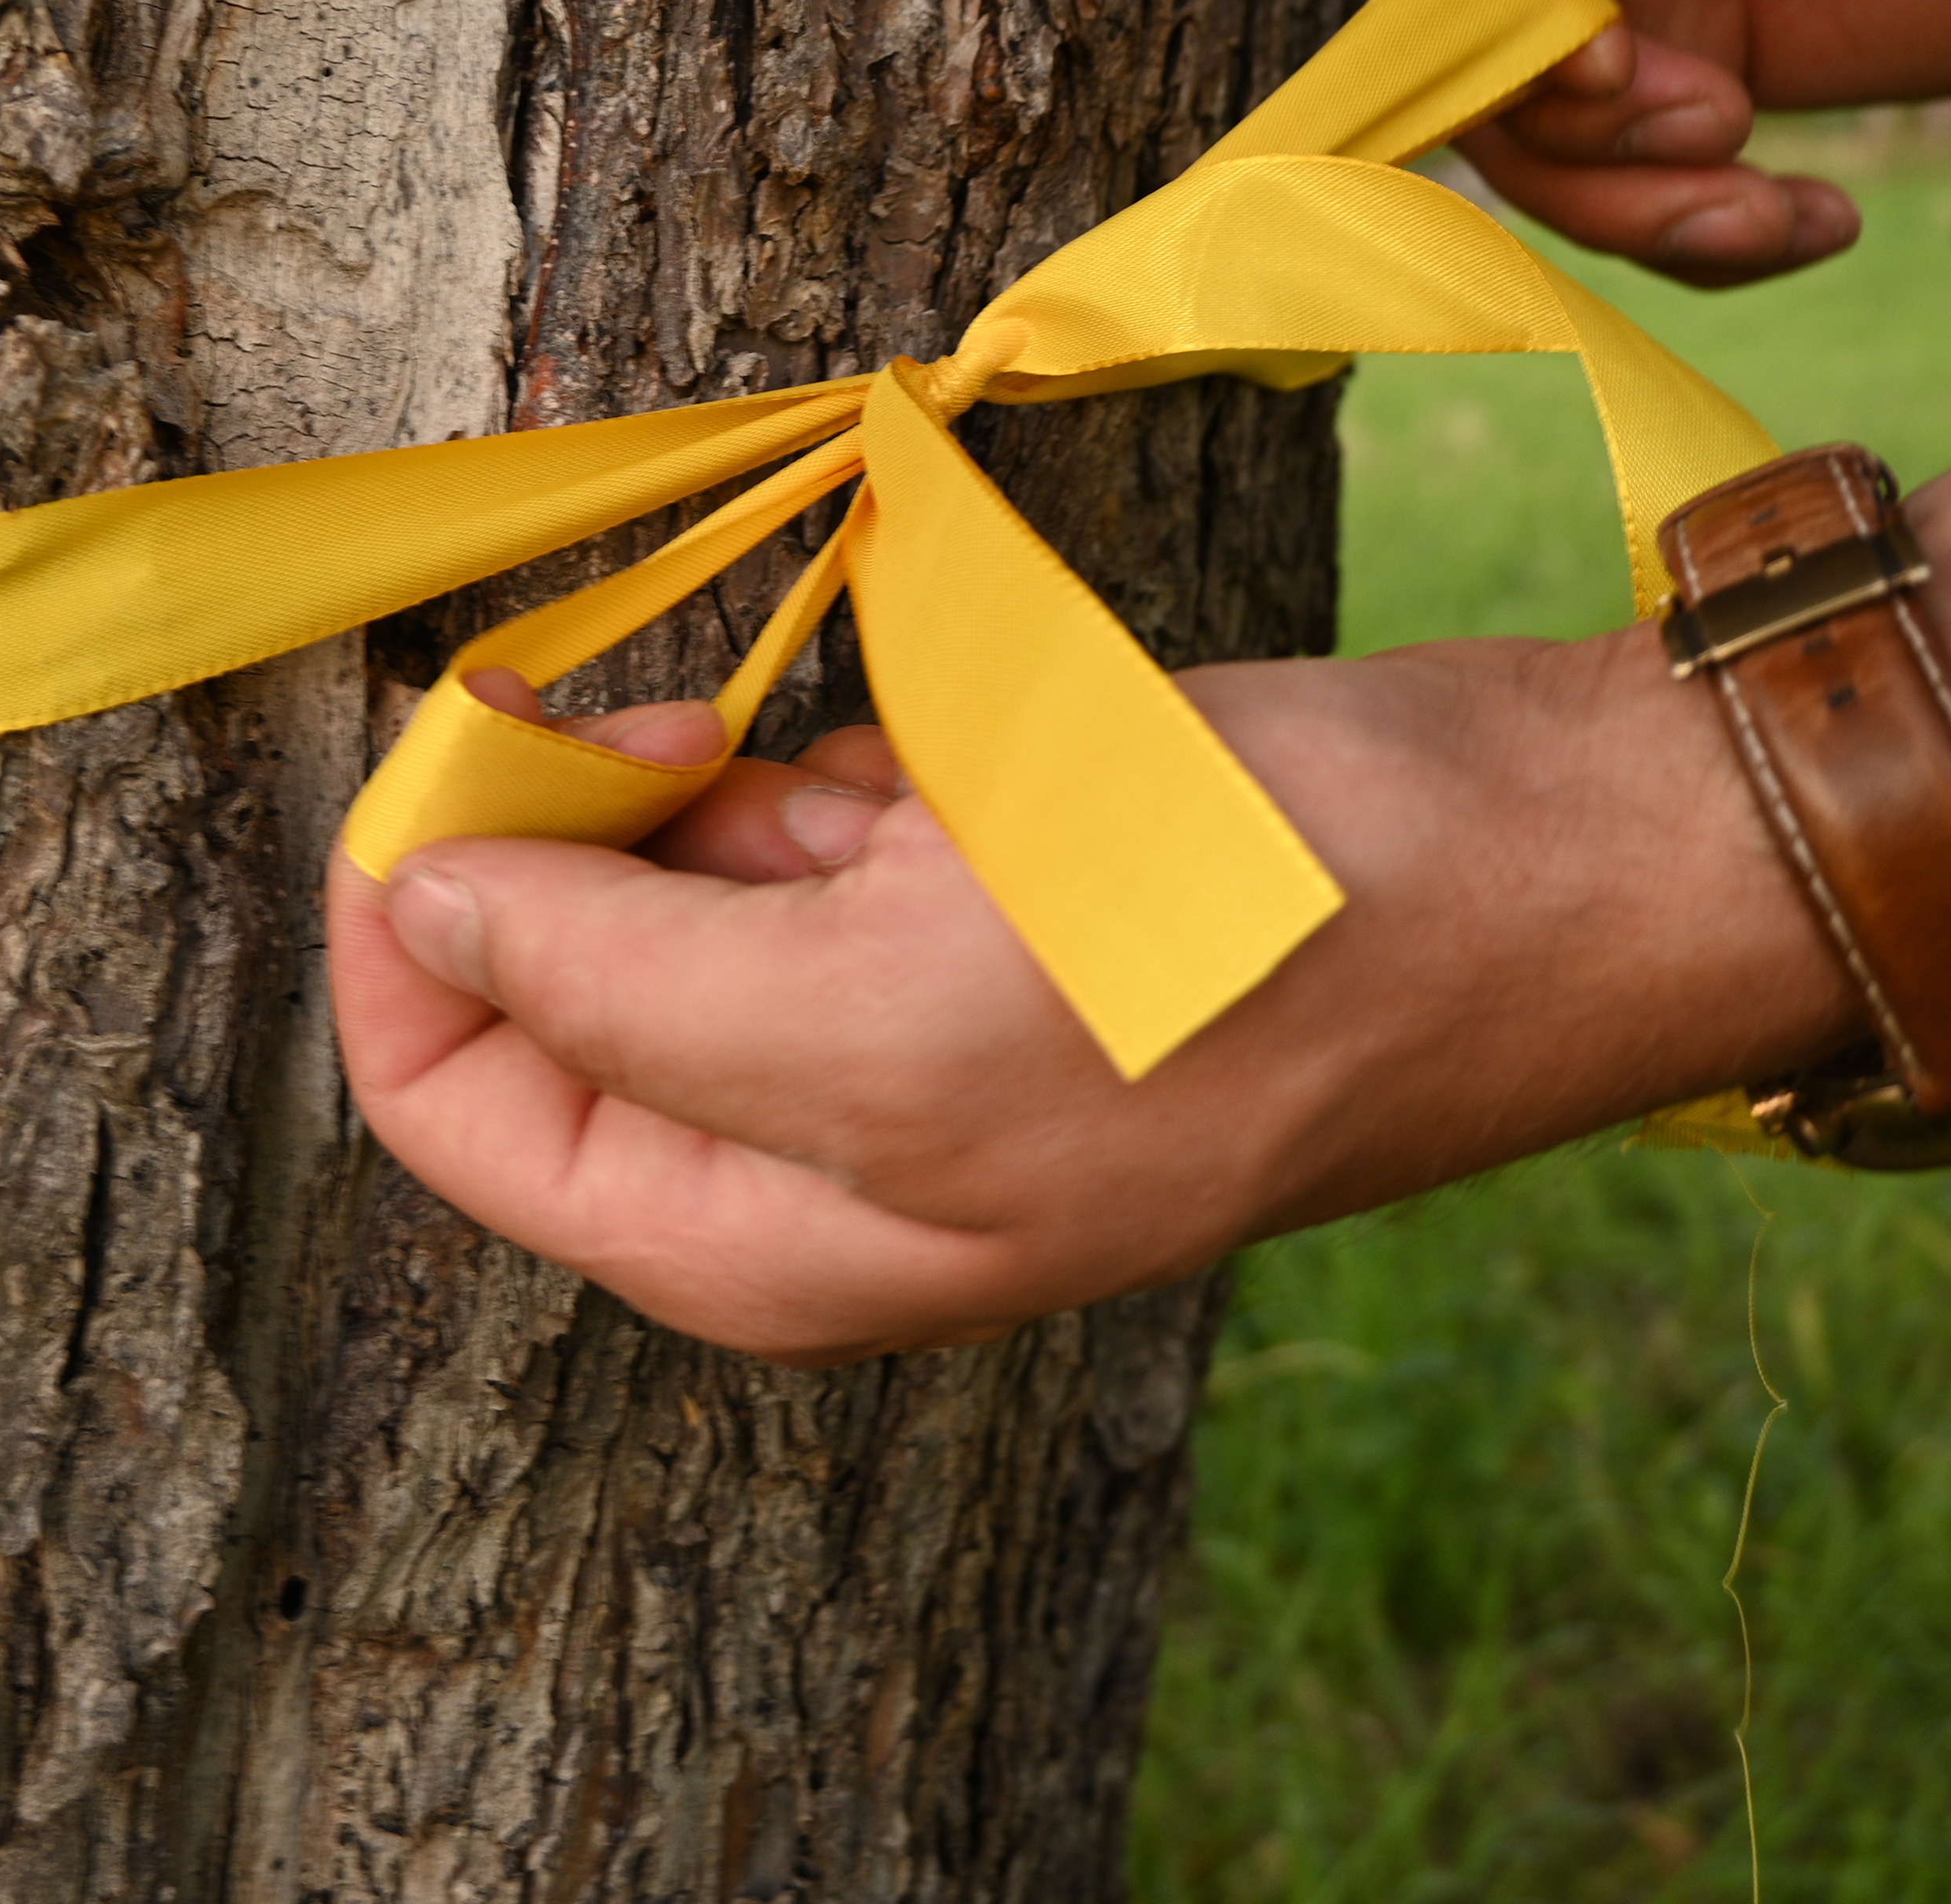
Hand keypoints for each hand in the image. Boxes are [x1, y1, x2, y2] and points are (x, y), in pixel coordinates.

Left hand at [324, 645, 1851, 1362]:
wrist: (1535, 863)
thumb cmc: (1241, 959)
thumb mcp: (894, 1017)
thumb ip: (621, 989)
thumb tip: (424, 916)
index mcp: (758, 1243)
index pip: (452, 1105)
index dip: (415, 921)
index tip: (463, 744)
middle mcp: (806, 1155)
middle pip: (542, 982)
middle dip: (566, 824)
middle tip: (656, 706)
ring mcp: (897, 1022)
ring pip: (673, 875)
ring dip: (714, 780)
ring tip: (854, 766)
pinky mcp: (978, 902)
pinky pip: (811, 816)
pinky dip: (833, 759)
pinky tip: (948, 762)